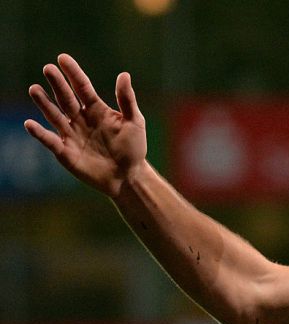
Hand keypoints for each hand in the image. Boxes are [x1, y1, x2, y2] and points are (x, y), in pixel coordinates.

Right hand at [24, 54, 146, 197]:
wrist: (128, 176)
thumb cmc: (133, 148)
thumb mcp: (135, 122)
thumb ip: (127, 100)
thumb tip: (124, 74)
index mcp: (96, 109)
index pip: (82, 87)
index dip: (73, 73)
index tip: (63, 58)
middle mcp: (80, 119)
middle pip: (66, 98)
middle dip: (57, 84)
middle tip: (48, 69)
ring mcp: (71, 134)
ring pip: (54, 116)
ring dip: (44, 103)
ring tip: (34, 89)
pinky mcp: (65, 152)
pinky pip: (50, 141)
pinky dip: (40, 133)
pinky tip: (30, 123)